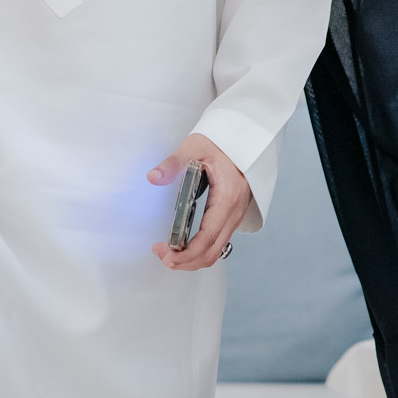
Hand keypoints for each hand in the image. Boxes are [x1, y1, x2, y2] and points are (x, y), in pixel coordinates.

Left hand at [148, 133, 249, 270]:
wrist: (245, 136)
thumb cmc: (221, 140)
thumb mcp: (195, 146)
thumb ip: (174, 162)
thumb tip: (153, 177)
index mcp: (228, 197)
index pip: (207, 238)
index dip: (185, 254)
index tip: (164, 254)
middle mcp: (235, 210)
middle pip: (212, 252)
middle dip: (186, 262)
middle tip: (161, 255)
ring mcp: (236, 214)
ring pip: (217, 251)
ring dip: (193, 259)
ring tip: (170, 253)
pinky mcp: (233, 214)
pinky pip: (219, 242)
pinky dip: (202, 250)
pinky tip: (184, 244)